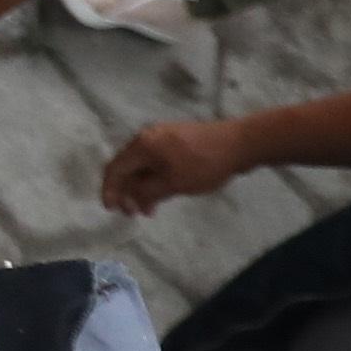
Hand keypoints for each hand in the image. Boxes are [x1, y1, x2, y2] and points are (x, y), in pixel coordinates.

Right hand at [101, 119, 249, 219]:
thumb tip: (131, 200)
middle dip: (127, 192)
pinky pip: (156, 161)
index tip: (112, 210)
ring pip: (143, 165)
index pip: (114, 169)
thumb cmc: (204, 164)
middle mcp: (147, 137)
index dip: (109, 191)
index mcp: (142, 145)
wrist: (240, 143)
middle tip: (135, 213)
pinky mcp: (177, 140)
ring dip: (142, 187)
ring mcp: (162, 136)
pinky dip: (154, 178)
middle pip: (127, 167)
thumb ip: (147, 193)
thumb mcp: (174, 184)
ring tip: (151, 208)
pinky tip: (164, 191)